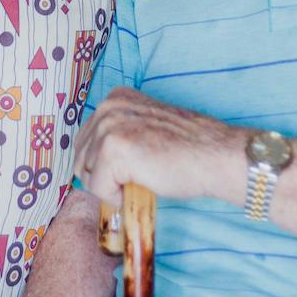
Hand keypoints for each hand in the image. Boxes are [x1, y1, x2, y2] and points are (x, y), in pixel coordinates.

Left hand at [74, 87, 242, 208]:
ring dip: (112, 186)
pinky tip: (143, 184)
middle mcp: (108, 107)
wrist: (215, 155)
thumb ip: (119, 135)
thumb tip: (91, 165)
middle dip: (103, 177)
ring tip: (143, 178)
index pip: (85, 142)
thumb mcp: (144, 128)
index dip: (102, 165)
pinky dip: (116, 197)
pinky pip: (98, 188)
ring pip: (87, 175)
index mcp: (115, 99)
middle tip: (135, 179)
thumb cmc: (187, 149)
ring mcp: (109, 126)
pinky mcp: (113, 150)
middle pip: (81, 158)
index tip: (130, 168)